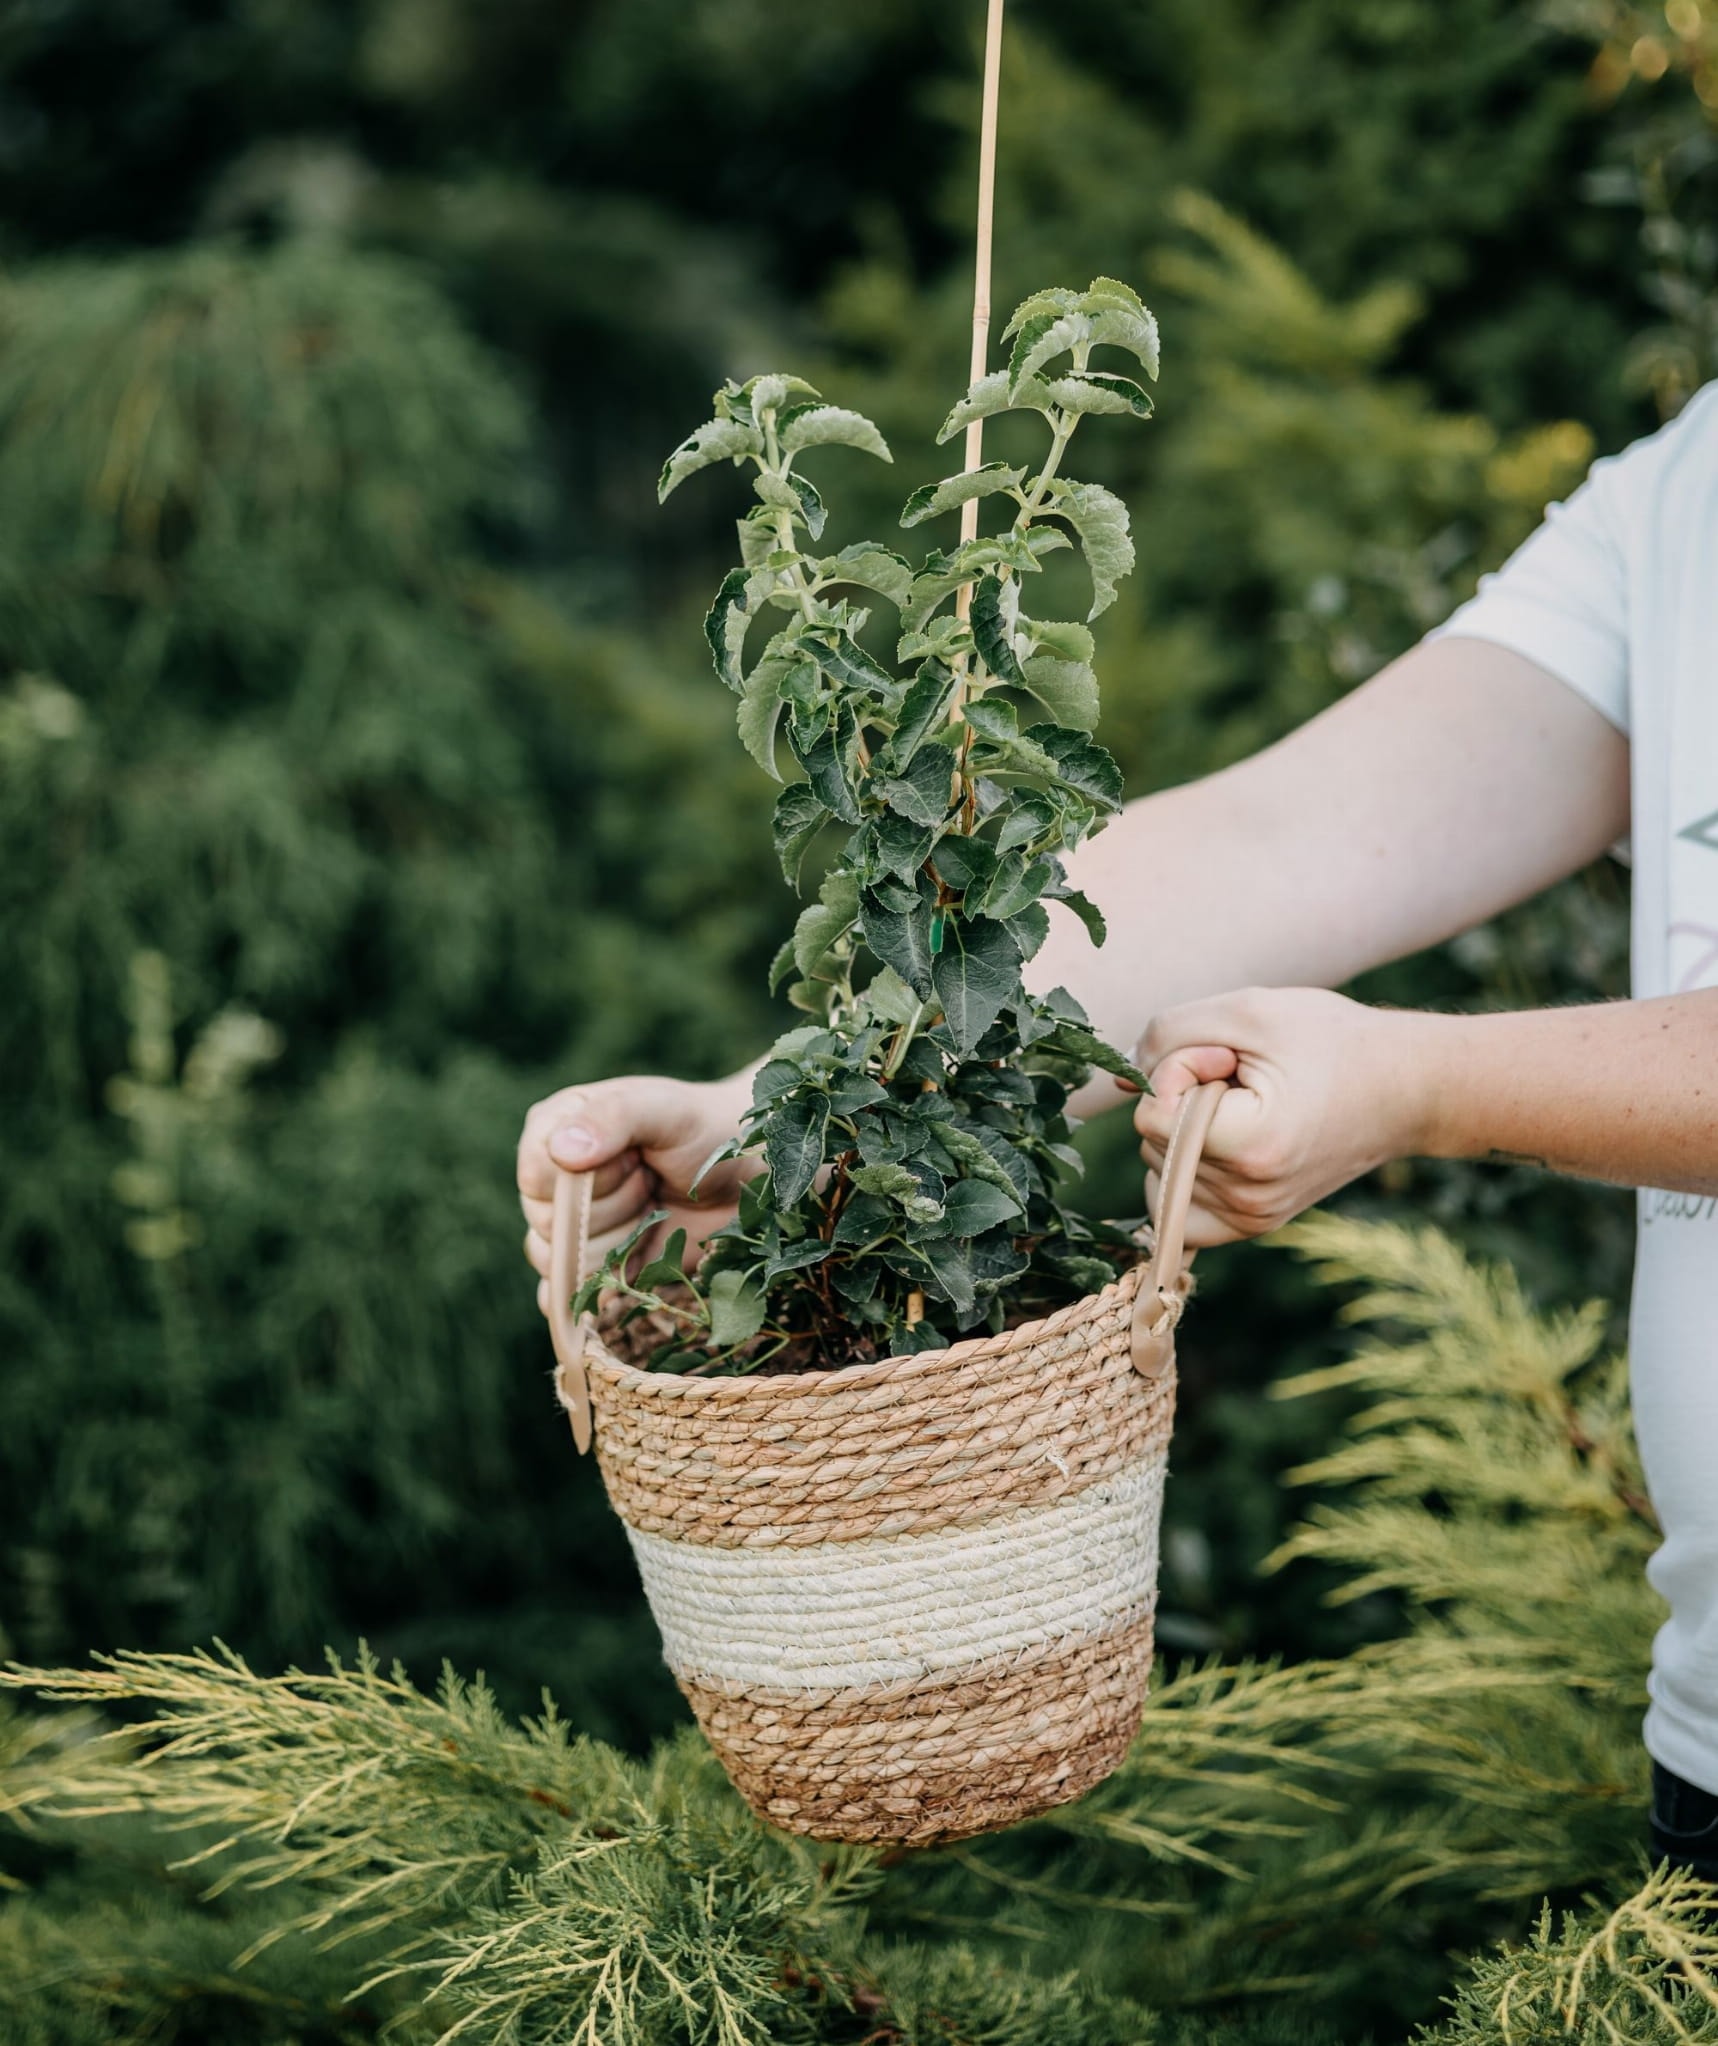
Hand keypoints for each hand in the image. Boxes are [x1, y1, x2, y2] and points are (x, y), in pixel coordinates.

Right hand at [516, 1073, 756, 1316]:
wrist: (745, 1171)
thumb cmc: (702, 1129)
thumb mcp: (663, 1110)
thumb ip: (613, 1118)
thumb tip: (562, 1151)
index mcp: (555, 1128)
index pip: (536, 1176)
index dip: (588, 1180)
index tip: (634, 1158)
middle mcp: (554, 1178)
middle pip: (551, 1226)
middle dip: (613, 1211)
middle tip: (651, 1181)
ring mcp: (573, 1225)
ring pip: (565, 1264)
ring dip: (620, 1245)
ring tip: (653, 1209)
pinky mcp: (594, 1264)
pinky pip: (568, 1295)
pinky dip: (599, 1291)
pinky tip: (634, 1265)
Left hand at [1132, 988, 1429, 1246]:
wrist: (1405, 1087)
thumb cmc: (1331, 1040)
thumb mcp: (1246, 1011)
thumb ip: (1167, 1036)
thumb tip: (1118, 1082)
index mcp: (1251, 1148)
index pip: (1151, 1117)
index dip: (1177, 1071)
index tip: (1227, 1055)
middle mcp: (1250, 1198)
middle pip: (1153, 1144)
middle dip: (1184, 1100)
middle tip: (1246, 1077)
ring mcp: (1253, 1218)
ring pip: (1160, 1170)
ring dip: (1187, 1131)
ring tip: (1246, 1105)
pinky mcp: (1254, 1224)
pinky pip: (1179, 1211)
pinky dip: (1181, 1174)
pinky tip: (1215, 1142)